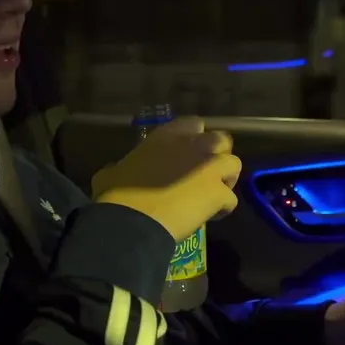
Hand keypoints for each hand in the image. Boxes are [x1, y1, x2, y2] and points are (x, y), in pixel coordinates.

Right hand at [91, 117, 241, 241]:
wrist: (132, 220)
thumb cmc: (117, 195)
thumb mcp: (110, 174)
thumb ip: (118, 166)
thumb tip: (115, 170)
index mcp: (166, 137)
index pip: (193, 124)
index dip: (195, 139)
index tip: (187, 154)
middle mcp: (192, 145)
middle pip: (221, 139)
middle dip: (216, 154)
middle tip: (205, 173)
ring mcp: (209, 168)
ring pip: (234, 164)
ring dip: (226, 178)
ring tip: (214, 194)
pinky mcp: (218, 192)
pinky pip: (231, 199)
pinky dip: (224, 207)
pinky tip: (212, 216)